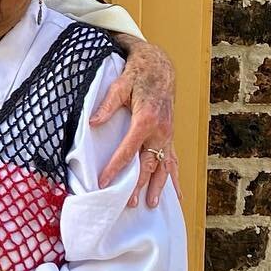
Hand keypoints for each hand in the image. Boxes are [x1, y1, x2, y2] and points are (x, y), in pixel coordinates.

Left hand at [93, 37, 178, 208]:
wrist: (160, 66)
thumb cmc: (137, 75)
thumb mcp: (120, 85)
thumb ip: (107, 105)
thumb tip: (93, 122)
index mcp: (146, 120)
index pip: (128, 150)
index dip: (115, 168)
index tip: (104, 183)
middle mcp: (160, 131)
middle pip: (148, 164)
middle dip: (138, 185)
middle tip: (128, 203)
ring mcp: (168, 135)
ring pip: (164, 166)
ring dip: (158, 186)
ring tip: (151, 204)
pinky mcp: (170, 136)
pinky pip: (174, 161)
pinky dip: (175, 178)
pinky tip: (177, 194)